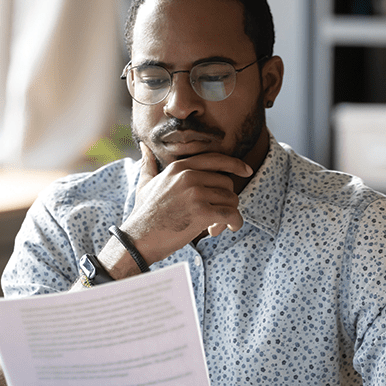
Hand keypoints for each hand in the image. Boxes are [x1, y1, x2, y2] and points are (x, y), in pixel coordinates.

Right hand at [121, 143, 251, 263]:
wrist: (138, 239)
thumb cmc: (143, 214)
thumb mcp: (145, 184)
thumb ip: (148, 164)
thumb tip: (144, 146)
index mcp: (179, 167)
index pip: (215, 159)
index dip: (234, 164)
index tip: (246, 170)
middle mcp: (188, 176)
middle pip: (226, 182)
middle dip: (226, 199)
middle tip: (217, 215)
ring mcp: (195, 193)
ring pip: (231, 199)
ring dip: (229, 214)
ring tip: (215, 225)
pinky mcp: (202, 212)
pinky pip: (231, 214)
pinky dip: (235, 223)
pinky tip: (228, 228)